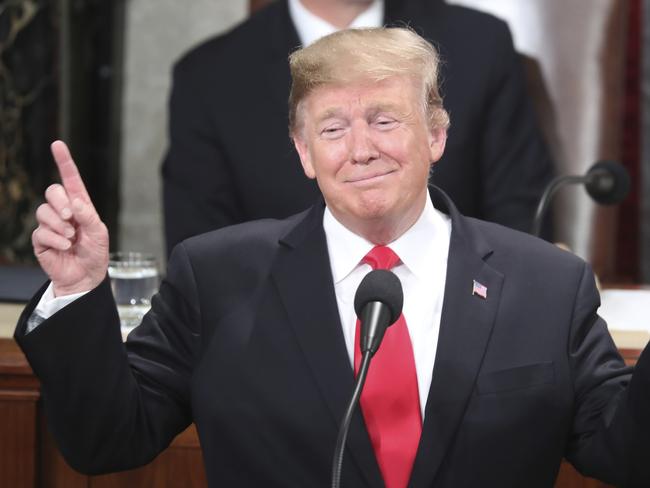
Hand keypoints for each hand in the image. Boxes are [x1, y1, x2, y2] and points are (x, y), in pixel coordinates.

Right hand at [32, 141, 108, 295]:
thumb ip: (89, 216)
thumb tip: (75, 202)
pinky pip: (41, 232)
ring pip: (43, 211)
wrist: (86, 276)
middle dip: (60, 202)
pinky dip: (55, 239)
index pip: (70, 179)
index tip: (58, 144)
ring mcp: (50, 224)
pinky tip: (65, 247)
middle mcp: (63, 211)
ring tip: (71, 238)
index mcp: (80, 205)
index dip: (64, 162)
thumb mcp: (99, 233)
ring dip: (59, 225)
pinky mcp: (40, 239)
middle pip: (52, 191)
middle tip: (71, 217)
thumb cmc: (95, 253)